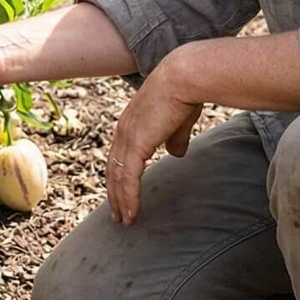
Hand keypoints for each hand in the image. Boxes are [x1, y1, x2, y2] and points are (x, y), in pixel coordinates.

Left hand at [106, 64, 202, 225]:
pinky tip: (132, 215)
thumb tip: (176, 153)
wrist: (184, 78)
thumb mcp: (179, 121)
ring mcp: (126, 138)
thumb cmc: (185, 93)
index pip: (120, 154)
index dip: (120, 175)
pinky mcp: (135, 145)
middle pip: (113, 169)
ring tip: (124, 220)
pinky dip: (129, 199)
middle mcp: (123, 130)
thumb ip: (175, 138)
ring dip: (120, 202)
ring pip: (117, 178)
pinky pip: (128, 180)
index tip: (121, 192)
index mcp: (131, 122)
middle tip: (117, 214)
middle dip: (114, 193)